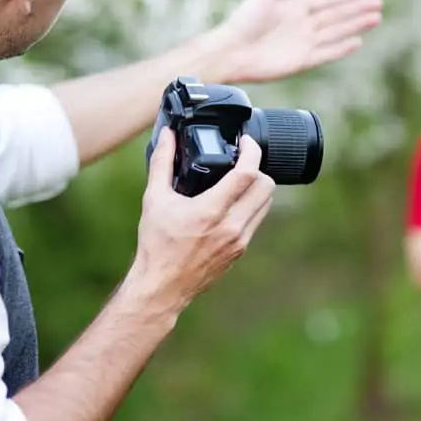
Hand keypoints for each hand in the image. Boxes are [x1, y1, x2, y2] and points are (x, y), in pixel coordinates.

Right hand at [133, 127, 275, 308]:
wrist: (163, 285)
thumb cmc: (157, 244)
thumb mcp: (154, 199)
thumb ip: (162, 162)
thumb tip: (166, 135)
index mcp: (211, 211)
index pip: (248, 173)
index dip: (252, 151)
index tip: (245, 141)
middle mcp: (231, 226)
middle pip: (266, 186)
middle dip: (258, 168)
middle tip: (242, 161)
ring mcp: (239, 240)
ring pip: (266, 203)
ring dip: (257, 187)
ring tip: (238, 180)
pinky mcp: (241, 250)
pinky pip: (257, 220)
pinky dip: (251, 206)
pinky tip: (233, 203)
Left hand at [213, 0, 382, 81]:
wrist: (231, 50)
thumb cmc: (244, 20)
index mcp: (297, 7)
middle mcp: (304, 25)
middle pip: (338, 15)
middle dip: (358, 8)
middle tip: (379, 1)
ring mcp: (305, 43)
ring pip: (337, 32)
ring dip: (356, 25)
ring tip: (376, 17)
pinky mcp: (302, 61)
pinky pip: (327, 53)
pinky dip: (342, 48)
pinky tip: (357, 41)